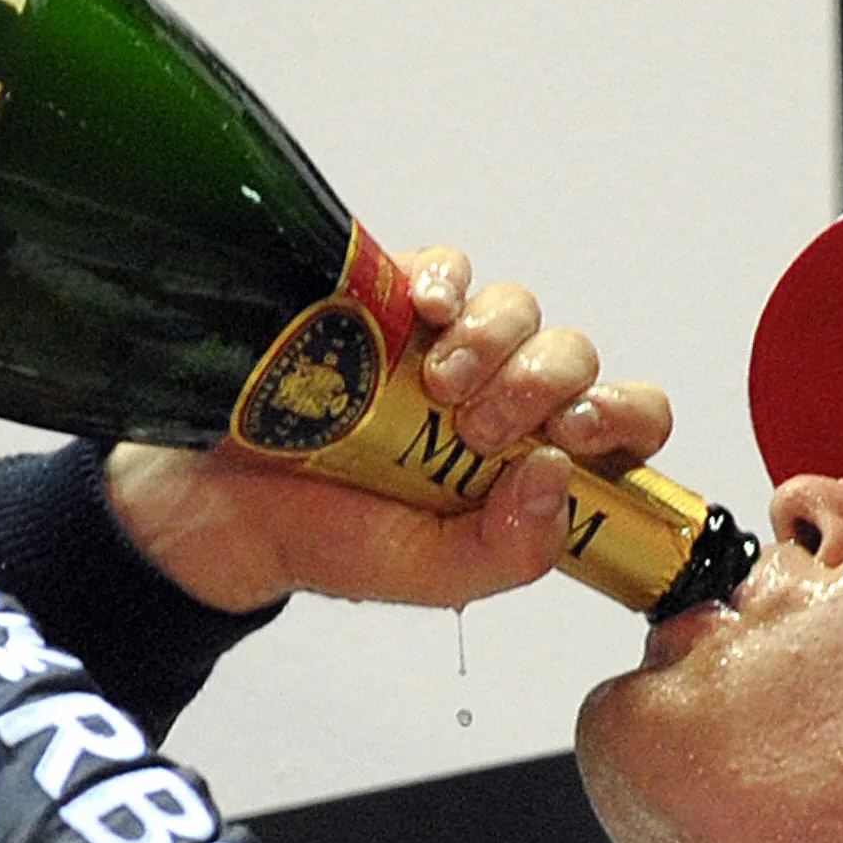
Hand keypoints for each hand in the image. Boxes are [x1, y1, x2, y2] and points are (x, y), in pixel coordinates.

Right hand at [105, 250, 674, 611]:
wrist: (218, 508)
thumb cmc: (327, 540)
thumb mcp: (431, 574)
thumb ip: (510, 550)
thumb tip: (558, 475)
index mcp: (528, 463)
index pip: (623, 426)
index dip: (624, 418)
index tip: (581, 433)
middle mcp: (499, 398)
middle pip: (573, 357)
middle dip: (544, 384)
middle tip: (479, 428)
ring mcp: (445, 346)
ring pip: (519, 309)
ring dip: (497, 342)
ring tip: (436, 384)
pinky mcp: (388, 300)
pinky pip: (446, 268)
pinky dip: (447, 280)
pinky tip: (422, 311)